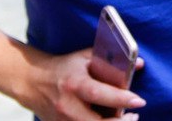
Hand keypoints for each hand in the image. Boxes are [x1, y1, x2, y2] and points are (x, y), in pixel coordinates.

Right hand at [23, 48, 144, 120]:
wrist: (32, 82)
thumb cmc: (64, 68)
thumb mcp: (85, 57)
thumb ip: (111, 60)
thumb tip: (139, 63)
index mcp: (74, 84)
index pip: (99, 94)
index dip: (121, 99)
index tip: (140, 101)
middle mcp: (67, 105)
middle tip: (135, 115)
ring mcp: (62, 120)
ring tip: (127, 120)